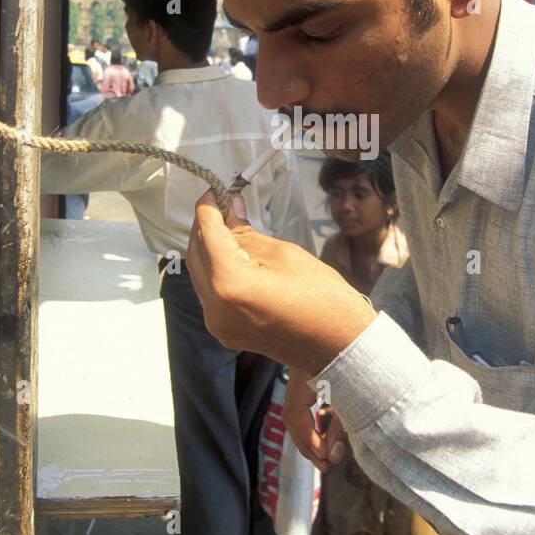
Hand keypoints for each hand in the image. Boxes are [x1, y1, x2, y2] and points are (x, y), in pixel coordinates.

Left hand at [185, 190, 376, 373]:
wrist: (339, 345)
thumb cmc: (322, 296)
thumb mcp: (284, 254)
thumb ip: (248, 232)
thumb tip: (229, 207)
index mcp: (230, 284)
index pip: (207, 233)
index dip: (208, 206)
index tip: (216, 189)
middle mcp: (214, 307)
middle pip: (195, 253)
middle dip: (206, 226)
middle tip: (225, 204)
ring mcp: (217, 324)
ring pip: (199, 274)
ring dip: (209, 248)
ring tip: (231, 227)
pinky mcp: (225, 332)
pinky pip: (209, 293)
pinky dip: (216, 271)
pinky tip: (234, 257)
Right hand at [284, 366, 347, 472]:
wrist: (346, 332)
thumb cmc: (353, 361)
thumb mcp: (348, 395)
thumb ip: (339, 426)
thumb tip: (333, 456)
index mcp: (306, 375)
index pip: (296, 413)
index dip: (309, 438)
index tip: (326, 456)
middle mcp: (298, 378)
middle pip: (292, 418)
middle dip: (307, 445)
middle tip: (326, 466)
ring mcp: (301, 379)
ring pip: (295, 415)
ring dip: (308, 438)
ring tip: (325, 459)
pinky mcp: (309, 381)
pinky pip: (304, 408)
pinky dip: (312, 425)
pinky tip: (325, 438)